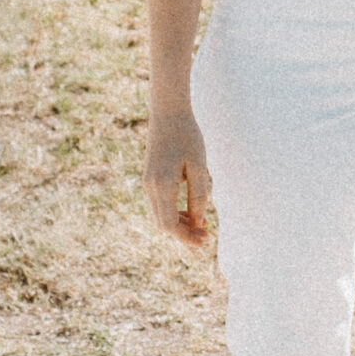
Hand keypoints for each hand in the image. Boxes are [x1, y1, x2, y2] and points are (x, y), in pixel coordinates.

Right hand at [143, 108, 211, 248]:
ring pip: (161, 215)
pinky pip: (160, 204)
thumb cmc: (187, 136)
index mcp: (161, 185)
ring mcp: (148, 183)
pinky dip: (174, 212)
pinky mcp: (150, 178)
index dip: (186, 237)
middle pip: (163, 224)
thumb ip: (198, 195)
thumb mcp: (198, 166)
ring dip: (180, 224)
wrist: (168, 113)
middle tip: (206, 237)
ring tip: (202, 227)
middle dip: (184, 234)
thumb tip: (198, 222)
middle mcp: (150, 187)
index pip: (170, 224)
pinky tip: (192, 212)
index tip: (204, 242)